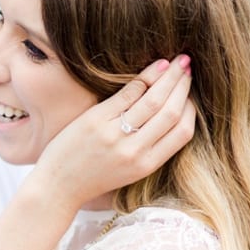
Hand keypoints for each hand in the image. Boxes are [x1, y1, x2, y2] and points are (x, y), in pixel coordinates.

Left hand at [30, 56, 195, 208]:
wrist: (57, 187)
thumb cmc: (92, 177)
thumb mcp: (129, 171)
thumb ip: (149, 148)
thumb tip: (172, 115)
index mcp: (147, 165)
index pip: (183, 131)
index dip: (191, 108)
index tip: (191, 92)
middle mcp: (134, 151)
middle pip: (171, 112)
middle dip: (183, 86)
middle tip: (188, 67)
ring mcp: (114, 135)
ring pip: (153, 100)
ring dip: (169, 77)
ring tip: (177, 62)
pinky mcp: (96, 121)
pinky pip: (127, 94)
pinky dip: (145, 77)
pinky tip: (156, 66)